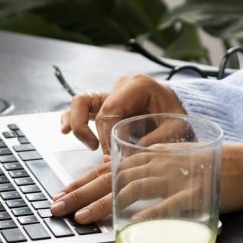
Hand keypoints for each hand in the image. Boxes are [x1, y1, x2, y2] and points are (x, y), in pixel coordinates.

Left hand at [48, 141, 242, 222]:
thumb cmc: (217, 167)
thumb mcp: (180, 163)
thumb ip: (155, 172)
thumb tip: (126, 189)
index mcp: (156, 154)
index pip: (112, 166)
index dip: (84, 179)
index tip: (62, 192)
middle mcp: (162, 161)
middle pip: (113, 175)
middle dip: (81, 191)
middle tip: (56, 206)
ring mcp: (179, 176)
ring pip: (134, 188)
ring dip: (105, 203)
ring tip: (82, 217)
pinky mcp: (197, 191)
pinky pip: (168, 205)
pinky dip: (147, 215)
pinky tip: (130, 225)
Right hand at [59, 73, 185, 154]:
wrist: (178, 109)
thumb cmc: (178, 116)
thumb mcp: (175, 130)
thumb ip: (155, 141)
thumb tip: (129, 158)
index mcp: (138, 85)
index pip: (111, 109)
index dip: (107, 134)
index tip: (113, 154)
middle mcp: (121, 86)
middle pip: (94, 106)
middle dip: (94, 133)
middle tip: (102, 152)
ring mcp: (111, 93)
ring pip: (81, 102)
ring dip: (77, 123)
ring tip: (88, 144)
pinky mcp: (104, 103)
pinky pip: (82, 108)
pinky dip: (70, 118)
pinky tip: (64, 131)